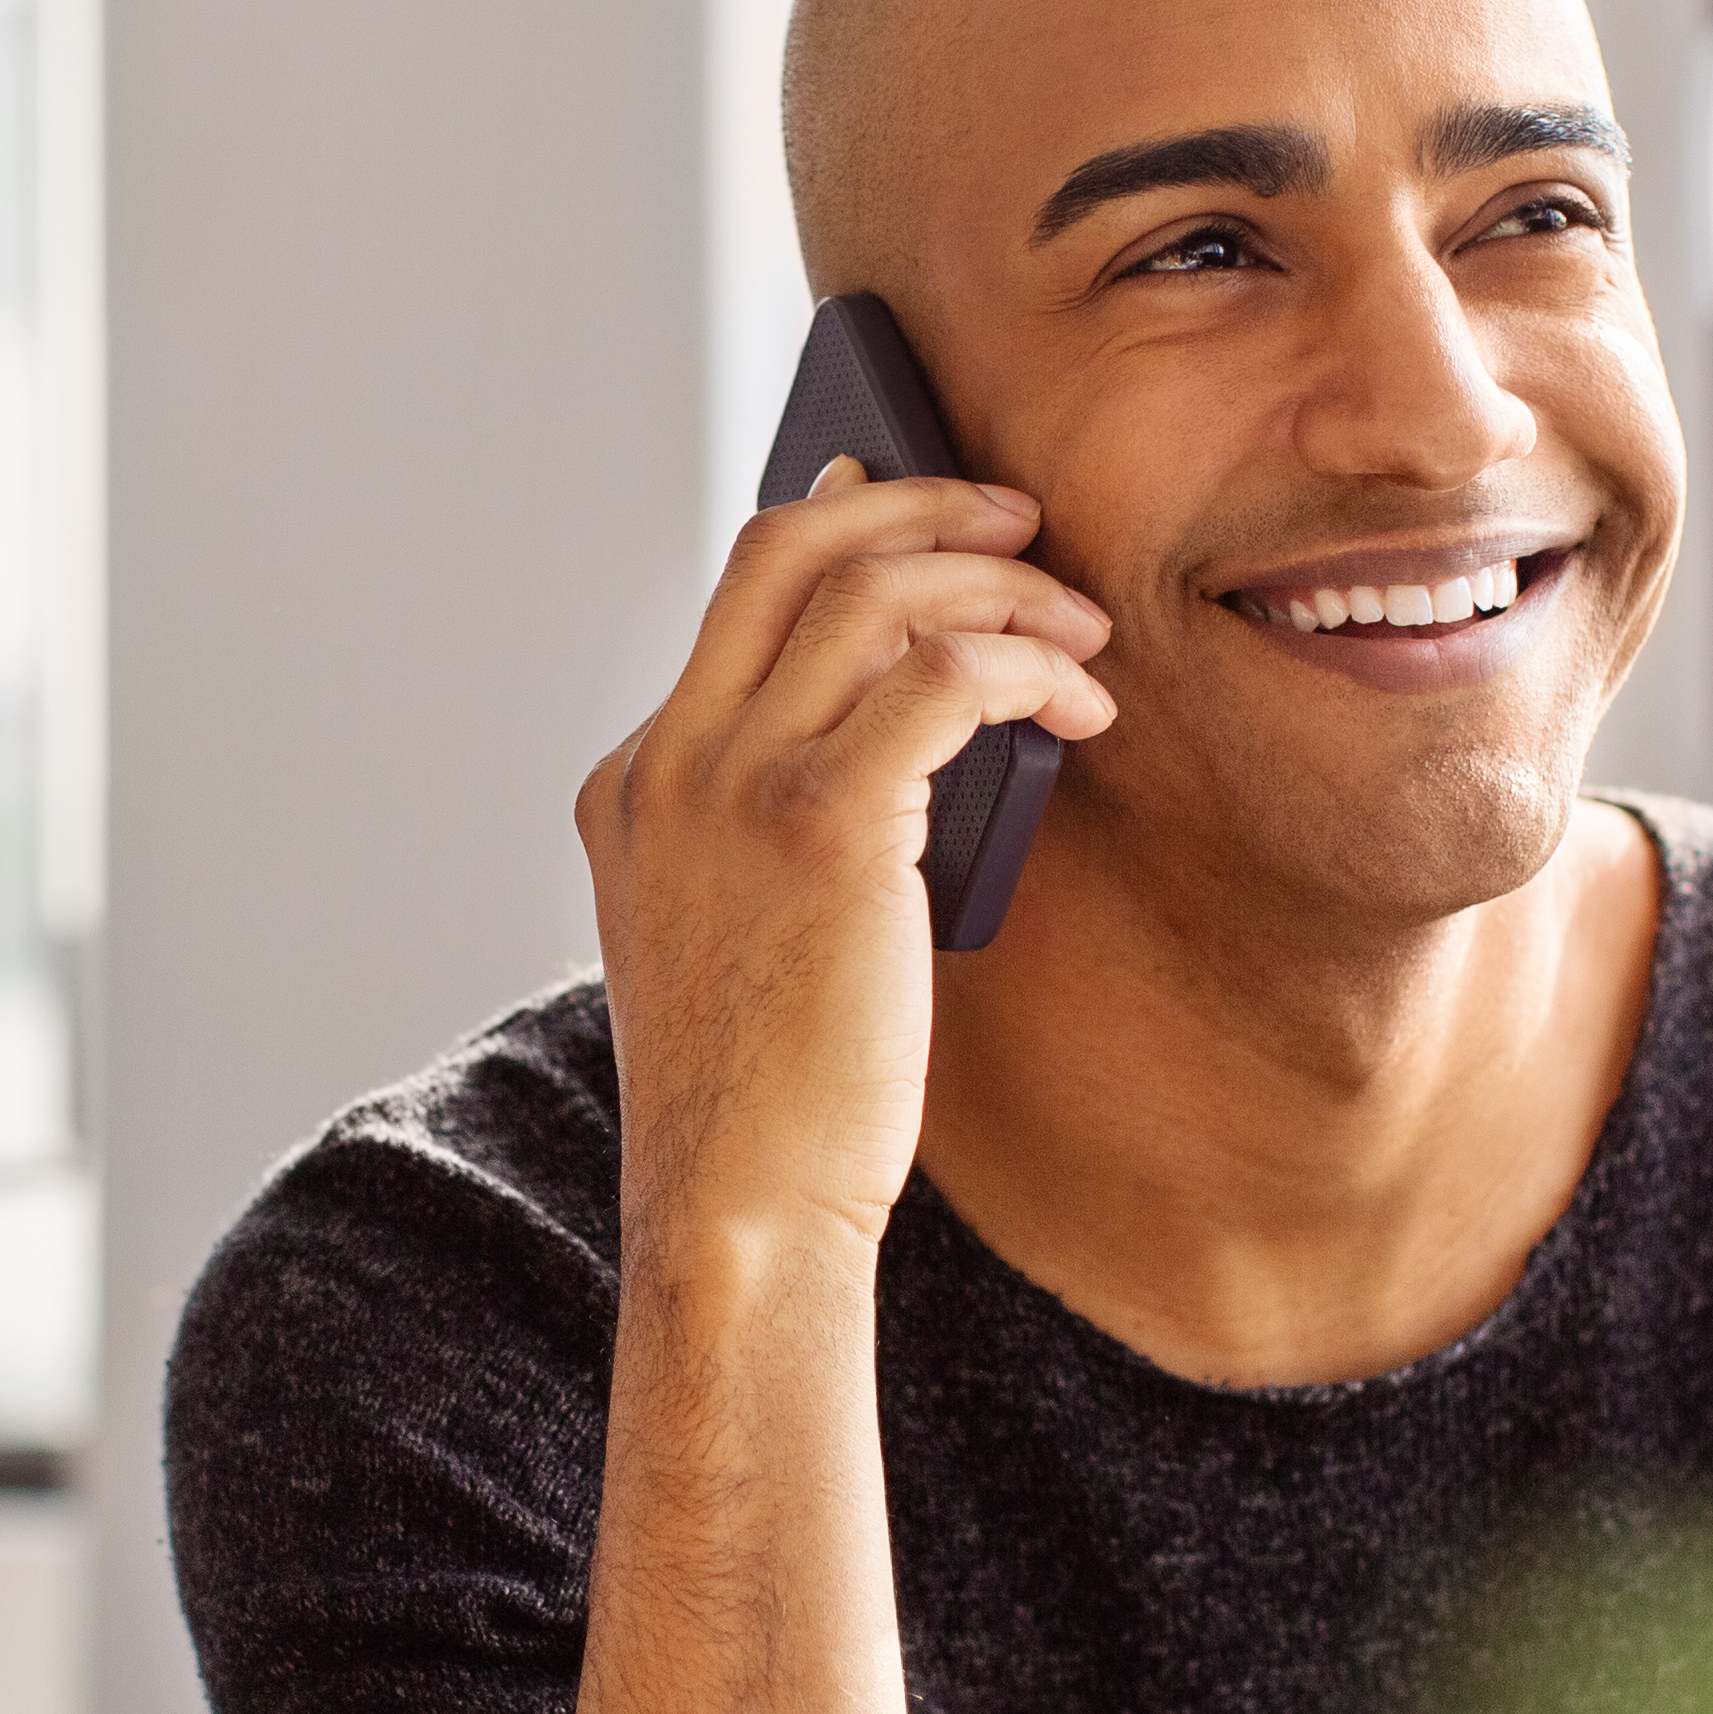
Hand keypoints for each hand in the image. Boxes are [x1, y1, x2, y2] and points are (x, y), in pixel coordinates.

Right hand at [576, 471, 1111, 1252]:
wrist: (736, 1208)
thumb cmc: (765, 1098)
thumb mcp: (735, 935)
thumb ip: (772, 830)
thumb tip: (911, 738)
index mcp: (632, 782)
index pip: (740, 601)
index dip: (847, 535)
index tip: (924, 519)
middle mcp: (667, 759)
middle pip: (789, 545)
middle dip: (918, 505)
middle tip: (1019, 523)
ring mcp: (730, 781)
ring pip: (873, 589)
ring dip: (998, 586)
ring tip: (1080, 630)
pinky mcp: (819, 821)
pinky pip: (941, 673)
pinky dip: (1024, 664)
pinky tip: (1077, 706)